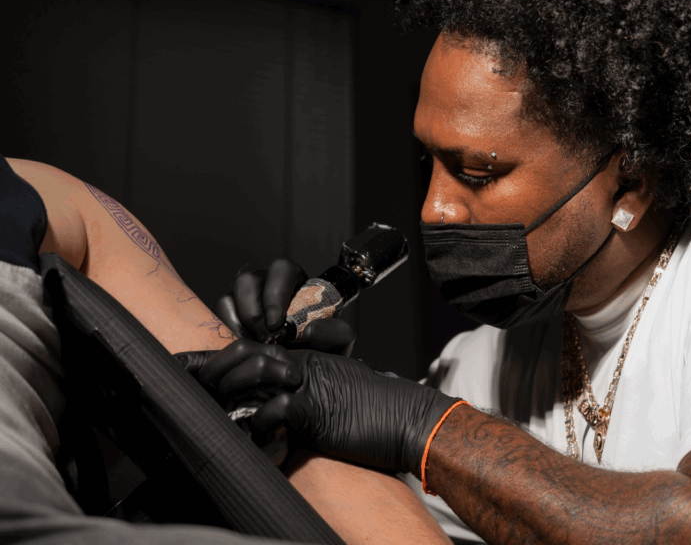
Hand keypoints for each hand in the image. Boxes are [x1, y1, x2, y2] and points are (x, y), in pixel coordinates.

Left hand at [178, 340, 460, 473]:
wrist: (408, 418)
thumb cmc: (374, 413)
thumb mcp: (332, 395)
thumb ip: (300, 394)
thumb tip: (262, 413)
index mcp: (303, 359)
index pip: (249, 346)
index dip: (215, 358)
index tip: (190, 370)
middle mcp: (302, 365)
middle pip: (244, 352)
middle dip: (213, 372)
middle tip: (200, 392)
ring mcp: (309, 384)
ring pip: (254, 372)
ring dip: (233, 395)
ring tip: (229, 416)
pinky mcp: (316, 409)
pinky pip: (275, 408)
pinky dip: (259, 425)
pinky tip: (258, 436)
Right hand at [214, 258, 353, 353]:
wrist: (306, 363)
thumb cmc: (323, 344)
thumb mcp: (339, 340)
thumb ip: (334, 333)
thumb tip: (309, 330)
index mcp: (292, 279)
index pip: (281, 270)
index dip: (275, 293)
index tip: (277, 323)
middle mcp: (263, 283)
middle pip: (246, 281)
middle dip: (252, 310)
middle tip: (263, 338)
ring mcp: (241, 299)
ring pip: (226, 299)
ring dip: (235, 324)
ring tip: (251, 347)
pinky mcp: (227, 318)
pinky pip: (215, 320)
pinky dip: (224, 336)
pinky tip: (239, 353)